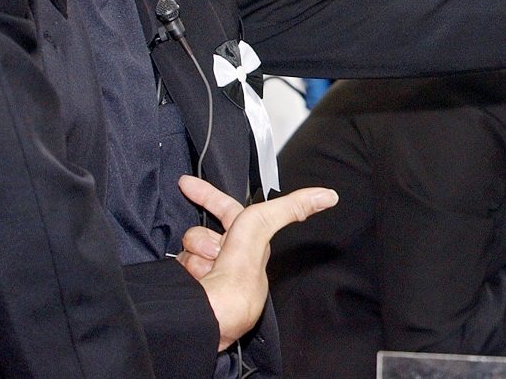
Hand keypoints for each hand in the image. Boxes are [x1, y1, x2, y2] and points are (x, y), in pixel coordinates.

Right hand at [176, 176, 338, 350]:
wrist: (205, 323)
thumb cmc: (237, 287)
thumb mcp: (260, 232)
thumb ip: (289, 210)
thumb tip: (328, 195)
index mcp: (249, 250)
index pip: (229, 212)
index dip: (208, 195)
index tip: (186, 183)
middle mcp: (229, 264)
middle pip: (203, 233)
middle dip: (202, 240)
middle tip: (213, 257)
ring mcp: (207, 278)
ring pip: (189, 248)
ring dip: (195, 258)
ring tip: (208, 277)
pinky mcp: (186, 289)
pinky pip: (177, 266)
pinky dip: (182, 272)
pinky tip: (193, 285)